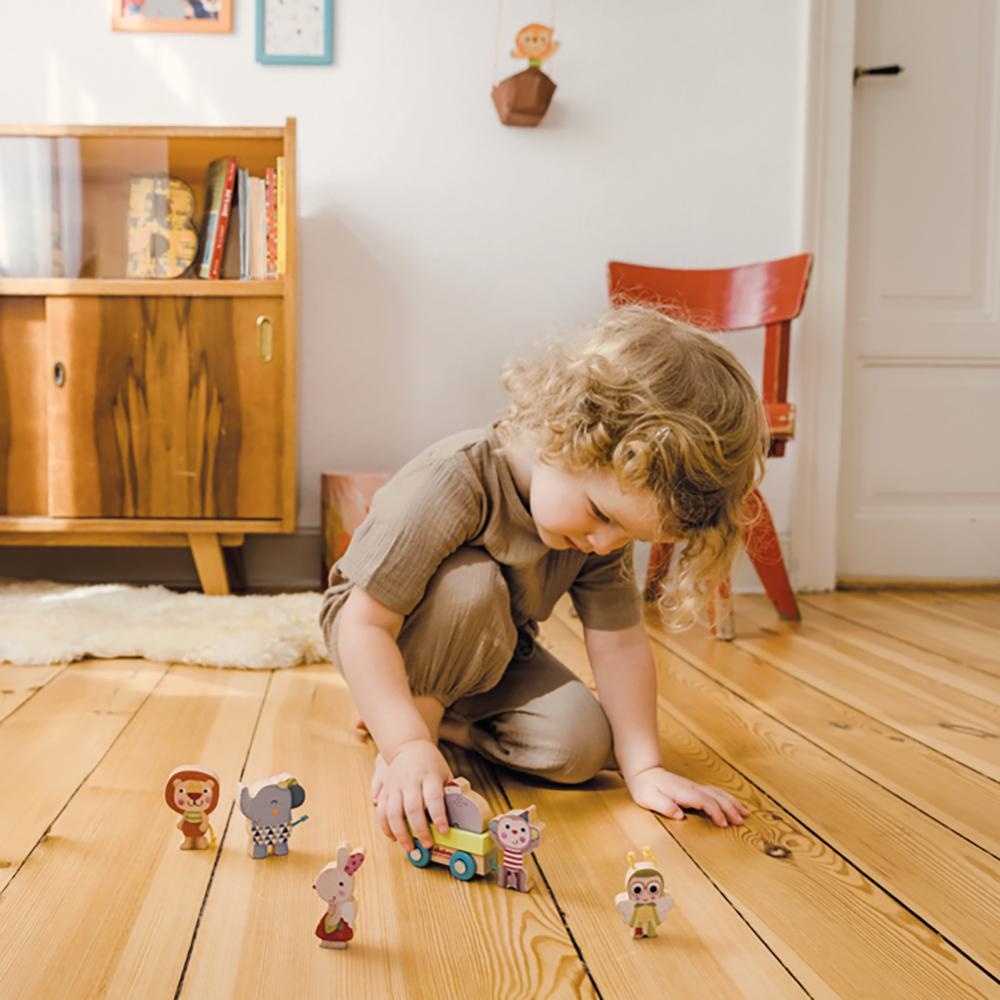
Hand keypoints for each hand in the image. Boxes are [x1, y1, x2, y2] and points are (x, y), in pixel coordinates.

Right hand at [372, 739, 451, 850]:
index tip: (444, 831)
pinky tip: (394, 838)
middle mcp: (411, 781)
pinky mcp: (385, 790)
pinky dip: (386, 828)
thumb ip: (449, 793)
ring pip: (393, 813)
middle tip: (427, 844)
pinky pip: (381, 812)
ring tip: (410, 847)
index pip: (434, 798)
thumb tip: (458, 815)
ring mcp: (395, 786)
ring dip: (401, 833)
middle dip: (419, 830)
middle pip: (412, 808)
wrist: (408, 745)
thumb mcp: (444, 773)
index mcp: (429, 776)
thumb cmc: (430, 763)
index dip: (438, 816)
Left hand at [625, 766, 748, 827]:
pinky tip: (734, 804)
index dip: (716, 812)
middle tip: (741, 821)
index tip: (724, 824)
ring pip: (718, 793)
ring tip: (745, 814)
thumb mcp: (649, 798)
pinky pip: (715, 792)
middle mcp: (692, 788)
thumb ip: (664, 806)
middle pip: (716, 796)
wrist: (644, 773)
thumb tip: (679, 815)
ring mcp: (695, 787)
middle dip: (730, 808)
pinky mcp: (695, 789)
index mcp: (683, 792)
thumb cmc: (645, 788)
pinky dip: (727, 798)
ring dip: (732, 803)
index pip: (704, 801)